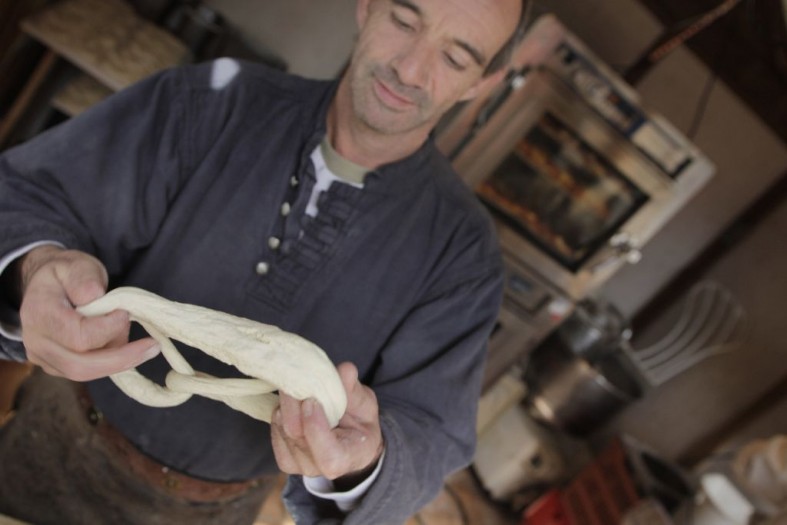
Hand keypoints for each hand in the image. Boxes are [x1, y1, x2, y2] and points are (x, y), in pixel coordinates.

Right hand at [18, 246, 158, 380]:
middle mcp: (36, 342)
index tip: (124, 313)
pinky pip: (86, 372)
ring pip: (84, 374)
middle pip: (80, 366)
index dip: (109, 329)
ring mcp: (43, 357)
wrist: (46, 285)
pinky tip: (125, 347)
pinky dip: (110, 362)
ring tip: (139, 342)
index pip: (78, 337)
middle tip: (152, 347)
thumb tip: (94, 296)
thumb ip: (84, 278)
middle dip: (121, 359)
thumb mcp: (76, 265)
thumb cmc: (65, 274)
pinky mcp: (56, 365)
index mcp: (39, 314)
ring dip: (118, 360)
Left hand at [271, 362, 383, 485]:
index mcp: (347, 458)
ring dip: (286, 405)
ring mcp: (299, 466)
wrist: (350, 440)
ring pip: (283, 430)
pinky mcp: (285, 458)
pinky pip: (275, 431)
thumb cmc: (360, 421)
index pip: (328, 456)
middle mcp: (320, 468)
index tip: (312, 400)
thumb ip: (354, 389)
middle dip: (294, 405)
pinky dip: (280, 412)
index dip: (316, 428)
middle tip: (297, 379)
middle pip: (296, 437)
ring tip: (297, 388)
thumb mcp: (365, 403)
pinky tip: (291, 403)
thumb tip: (345, 370)